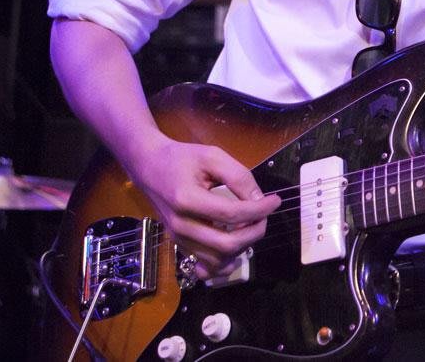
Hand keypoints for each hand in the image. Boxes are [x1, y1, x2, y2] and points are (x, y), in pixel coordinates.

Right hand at [125, 135, 281, 276]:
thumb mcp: (212, 156)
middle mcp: (180, 225)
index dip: (259, 210)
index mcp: (187, 200)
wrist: (149, 167)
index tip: (275, 200)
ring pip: (218, 259)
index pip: (232, 214)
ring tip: (251, 227)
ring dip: (242, 247)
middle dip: (254, 232)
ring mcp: (178, 238)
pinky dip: (224, 263)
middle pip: (226, 244)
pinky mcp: (179, 244)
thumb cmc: (181, 158)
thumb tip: (258, 199)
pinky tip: (235, 249)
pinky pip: (205, 266)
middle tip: (263, 216)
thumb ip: (238, 176)